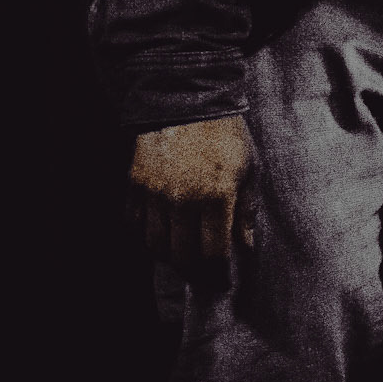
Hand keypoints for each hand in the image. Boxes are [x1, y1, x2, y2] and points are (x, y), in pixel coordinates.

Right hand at [127, 114, 257, 270]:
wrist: (186, 99)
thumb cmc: (225, 136)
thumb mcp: (249, 169)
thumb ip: (247, 210)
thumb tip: (245, 246)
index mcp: (217, 197)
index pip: (213, 254)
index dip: (217, 275)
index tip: (221, 282)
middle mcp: (183, 200)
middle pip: (181, 256)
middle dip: (193, 273)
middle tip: (202, 276)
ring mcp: (155, 193)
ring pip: (154, 245)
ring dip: (168, 257)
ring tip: (181, 256)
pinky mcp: (135, 183)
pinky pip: (133, 223)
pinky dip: (144, 235)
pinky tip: (160, 234)